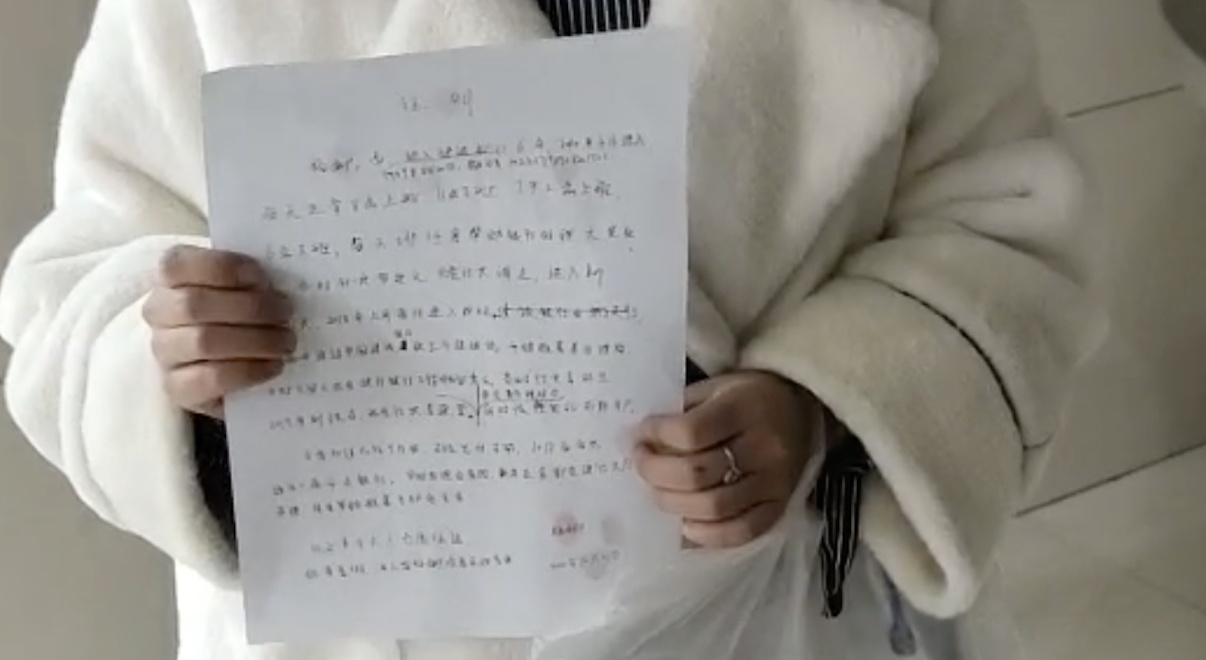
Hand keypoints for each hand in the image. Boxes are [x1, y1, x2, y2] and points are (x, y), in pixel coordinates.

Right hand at [142, 245, 294, 418]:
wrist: (221, 363)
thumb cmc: (236, 312)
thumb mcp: (242, 286)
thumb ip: (253, 278)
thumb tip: (285, 280)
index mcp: (170, 278)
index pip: (178, 264)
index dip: (223, 267)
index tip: (261, 277)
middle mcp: (158, 313)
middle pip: (194, 305)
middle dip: (250, 308)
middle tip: (286, 314)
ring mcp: (164, 352)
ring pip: (203, 342)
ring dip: (255, 340)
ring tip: (285, 342)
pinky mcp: (177, 387)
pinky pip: (211, 378)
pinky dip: (249, 370)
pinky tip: (273, 366)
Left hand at [635, 371, 819, 547]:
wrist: (802, 409)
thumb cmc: (749, 396)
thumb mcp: (716, 386)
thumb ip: (682, 409)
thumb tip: (641, 439)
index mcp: (744, 408)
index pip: (690, 432)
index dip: (655, 437)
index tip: (638, 435)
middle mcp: (763, 447)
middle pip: (696, 475)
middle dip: (655, 473)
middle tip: (641, 464)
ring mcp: (774, 482)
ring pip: (714, 507)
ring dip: (673, 504)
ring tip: (658, 491)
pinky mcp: (780, 507)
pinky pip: (741, 531)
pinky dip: (708, 535)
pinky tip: (686, 524)